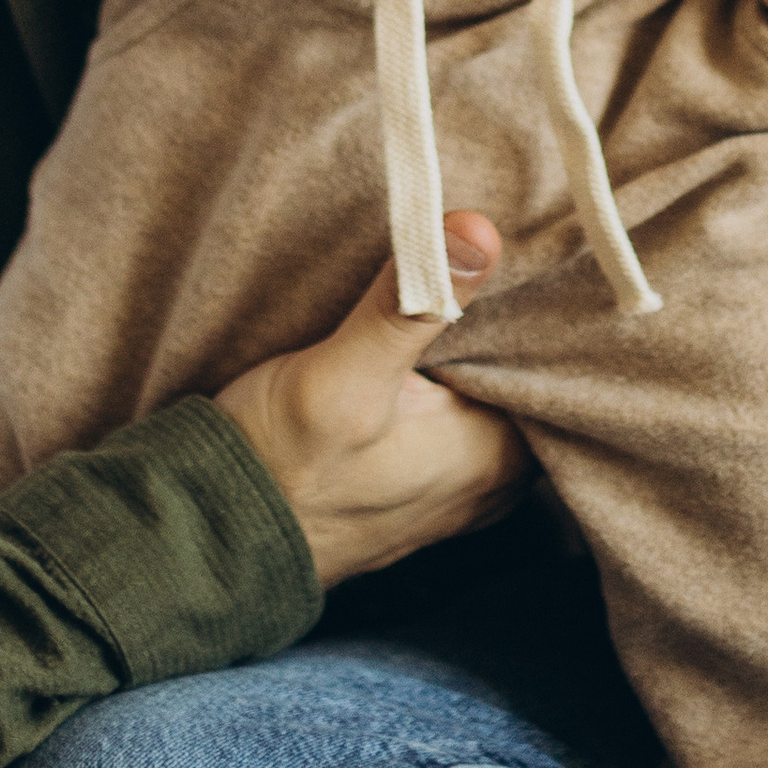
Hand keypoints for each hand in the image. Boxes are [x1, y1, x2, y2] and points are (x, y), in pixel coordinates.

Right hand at [213, 213, 532, 586]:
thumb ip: (411, 305)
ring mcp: (455, 486)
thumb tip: (480, 232)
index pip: (556, 366)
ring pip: (490, 396)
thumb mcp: (344, 375)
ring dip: (479, 348)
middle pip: (525, 379)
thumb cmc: (279, 466)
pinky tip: (429, 337)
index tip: (541, 245)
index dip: (549, 304)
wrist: (211, 536)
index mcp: (500, 458)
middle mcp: (494, 480)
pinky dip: (453, 377)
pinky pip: (460, 415)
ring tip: (464, 281)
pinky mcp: (416, 480)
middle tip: (506, 244)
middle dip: (515, 320)